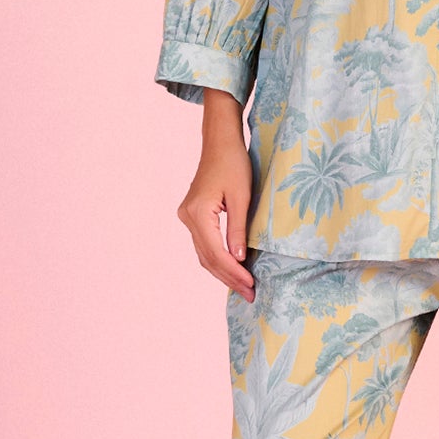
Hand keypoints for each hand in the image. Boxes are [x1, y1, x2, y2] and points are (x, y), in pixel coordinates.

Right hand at [176, 88, 255, 298]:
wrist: (220, 143)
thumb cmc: (234, 164)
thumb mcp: (242, 197)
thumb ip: (239, 229)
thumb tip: (239, 260)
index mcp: (198, 213)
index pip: (216, 253)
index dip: (233, 272)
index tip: (251, 285)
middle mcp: (187, 217)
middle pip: (207, 258)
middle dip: (229, 278)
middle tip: (250, 294)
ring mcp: (187, 217)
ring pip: (204, 254)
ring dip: (223, 272)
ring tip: (244, 287)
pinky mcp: (193, 216)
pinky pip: (205, 245)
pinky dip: (218, 259)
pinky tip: (234, 270)